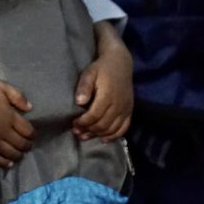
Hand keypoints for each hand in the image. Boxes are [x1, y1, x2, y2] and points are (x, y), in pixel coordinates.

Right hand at [0, 79, 34, 168]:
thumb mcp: (0, 86)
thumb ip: (17, 96)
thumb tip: (30, 108)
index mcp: (9, 117)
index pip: (28, 131)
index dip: (33, 134)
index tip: (32, 134)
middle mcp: (2, 132)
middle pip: (21, 145)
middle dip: (27, 146)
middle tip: (27, 144)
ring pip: (11, 154)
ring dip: (18, 155)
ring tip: (19, 153)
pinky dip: (4, 163)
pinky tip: (8, 163)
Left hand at [72, 22, 132, 141]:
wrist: (121, 63)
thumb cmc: (101, 68)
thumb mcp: (89, 73)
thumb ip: (84, 87)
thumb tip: (79, 102)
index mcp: (108, 95)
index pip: (95, 115)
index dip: (83, 123)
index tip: (73, 124)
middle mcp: (119, 105)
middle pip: (103, 125)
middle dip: (88, 130)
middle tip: (76, 132)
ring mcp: (126, 109)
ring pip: (113, 129)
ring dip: (98, 135)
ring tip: (85, 136)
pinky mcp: (130, 111)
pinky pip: (124, 128)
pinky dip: (114, 136)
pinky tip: (103, 139)